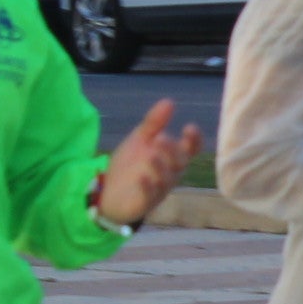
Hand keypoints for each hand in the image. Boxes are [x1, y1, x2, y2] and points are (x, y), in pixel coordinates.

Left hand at [98, 97, 206, 226]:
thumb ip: (154, 123)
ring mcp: (158, 189)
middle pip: (179, 163)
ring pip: (166, 180)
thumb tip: (169, 101)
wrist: (109, 191)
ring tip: (151, 156)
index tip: (190, 128)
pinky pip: (149, 196)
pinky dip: (147, 187)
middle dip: (172, 151)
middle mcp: (170, 174)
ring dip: (160, 168)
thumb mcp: (140, 140)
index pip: (191, 149)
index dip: (194, 140)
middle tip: (161, 138)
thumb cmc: (130, 165)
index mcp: (172, 158)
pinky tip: (142, 178)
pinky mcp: (144, 202)